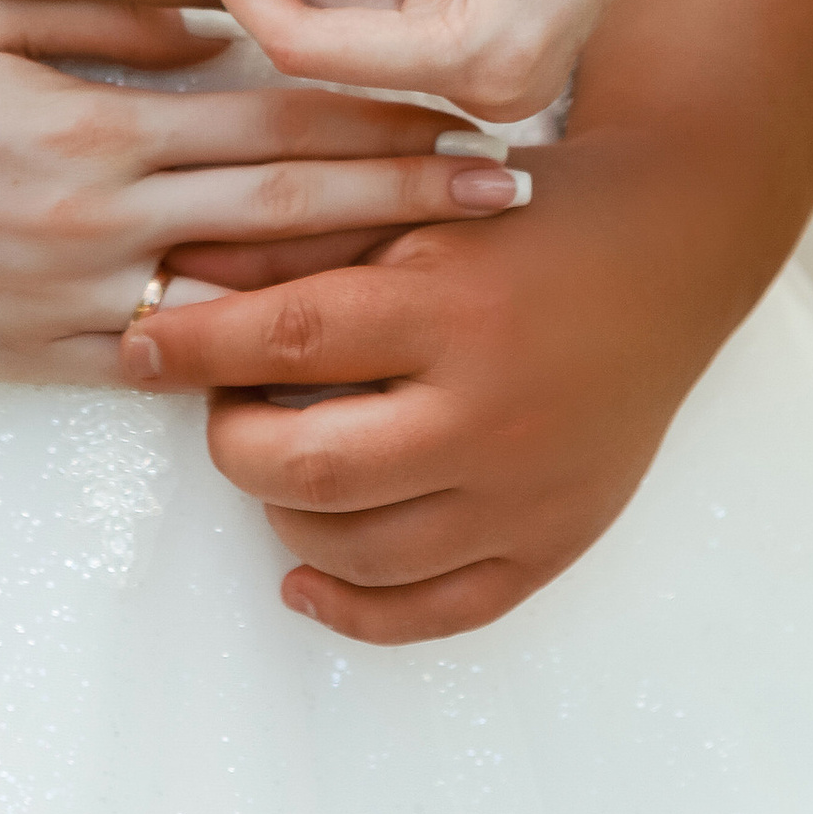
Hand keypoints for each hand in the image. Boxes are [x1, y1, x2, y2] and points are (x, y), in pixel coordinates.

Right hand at [0, 0, 534, 386]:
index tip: (482, 120)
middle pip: (289, 209)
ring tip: (440, 286)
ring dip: (345, 289)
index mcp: (98, 120)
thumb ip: (112, 15)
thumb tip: (219, 21)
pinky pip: (152, 368)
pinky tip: (307, 362)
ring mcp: (58, 301)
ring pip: (240, 301)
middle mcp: (94, 218)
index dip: (391, 122)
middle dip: (409, 203)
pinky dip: (237, 362)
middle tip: (514, 200)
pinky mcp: (19, 358)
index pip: (281, 120)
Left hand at [117, 133, 748, 642]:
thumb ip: (297, 240)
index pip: (290, 339)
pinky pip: (434, 613)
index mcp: (454, 308)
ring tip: (280, 460)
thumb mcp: (416, 200)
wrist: (672, 252)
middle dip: (236, 443)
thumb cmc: (530, 214)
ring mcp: (527, 493)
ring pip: (359, 552)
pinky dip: (352, 607)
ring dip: (286, 514)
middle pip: (311, 468)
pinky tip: (304, 571)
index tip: (140, 344)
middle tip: (227, 407)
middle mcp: (493, 414)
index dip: (195, 347)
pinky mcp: (552, 543)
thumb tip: (173, 269)